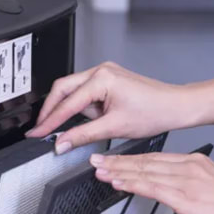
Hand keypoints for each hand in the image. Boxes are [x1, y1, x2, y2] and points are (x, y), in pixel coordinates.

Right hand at [26, 62, 195, 153]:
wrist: (175, 106)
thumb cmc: (154, 112)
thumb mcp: (114, 128)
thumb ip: (82, 135)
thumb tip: (62, 142)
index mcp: (101, 78)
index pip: (67, 103)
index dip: (49, 121)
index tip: (37, 133)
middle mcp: (101, 71)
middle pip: (62, 89)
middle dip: (51, 111)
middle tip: (41, 129)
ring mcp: (104, 73)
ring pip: (72, 91)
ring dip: (69, 110)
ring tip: (77, 126)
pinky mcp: (108, 79)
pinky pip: (85, 92)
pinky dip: (81, 107)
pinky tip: (86, 119)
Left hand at [90, 151, 213, 213]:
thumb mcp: (213, 188)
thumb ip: (192, 185)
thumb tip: (176, 192)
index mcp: (196, 162)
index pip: (156, 158)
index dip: (132, 159)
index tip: (115, 159)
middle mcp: (188, 166)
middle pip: (146, 162)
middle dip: (118, 162)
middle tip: (97, 160)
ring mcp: (185, 180)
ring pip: (144, 172)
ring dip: (119, 172)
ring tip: (100, 171)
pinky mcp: (183, 196)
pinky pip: (151, 188)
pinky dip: (131, 184)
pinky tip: (117, 184)